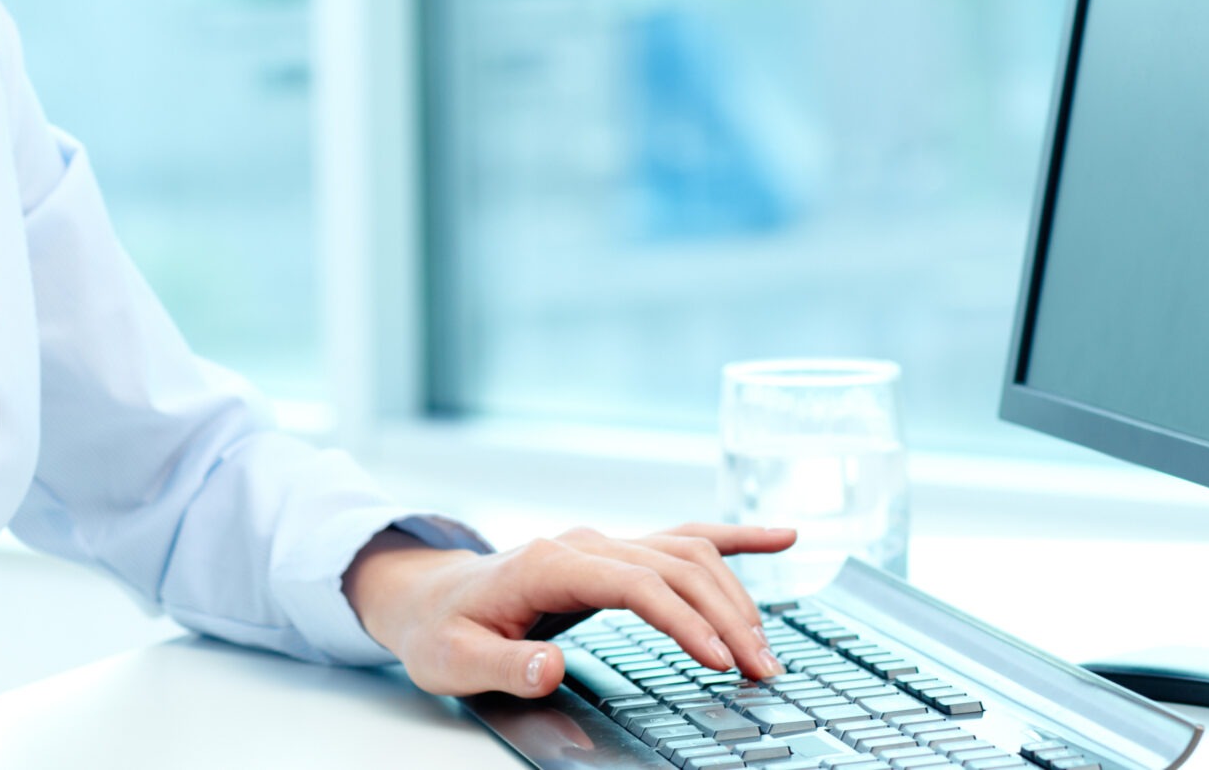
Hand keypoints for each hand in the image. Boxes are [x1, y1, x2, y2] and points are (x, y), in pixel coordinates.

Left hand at [343, 523, 796, 697]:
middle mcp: (585, 544)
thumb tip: (549, 666)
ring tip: (767, 650)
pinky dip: (736, 537)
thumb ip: (501, 664)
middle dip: (725, 617)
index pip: (635, 584)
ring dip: (735, 595)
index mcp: (549, 563)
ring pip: (688, 552)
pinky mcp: (617, 553)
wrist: (427, 596)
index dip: (683, 620)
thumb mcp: (454, 660)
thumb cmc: (440, 629)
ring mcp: (604, 543)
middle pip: (674, 566)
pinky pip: (685, 536)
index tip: (719, 661)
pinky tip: (781, 538)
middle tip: (762, 672)